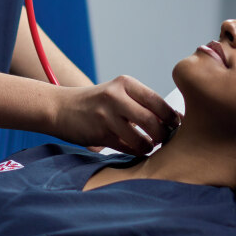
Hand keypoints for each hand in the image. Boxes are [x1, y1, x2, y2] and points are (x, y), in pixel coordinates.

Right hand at [51, 76, 180, 155]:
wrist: (59, 108)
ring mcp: (106, 115)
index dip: (171, 118)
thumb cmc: (96, 103)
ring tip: (147, 146)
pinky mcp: (99, 133)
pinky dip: (134, 152)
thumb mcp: (117, 94)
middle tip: (164, 140)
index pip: (158, 102)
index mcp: (125, 83)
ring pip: (141, 139)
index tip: (176, 127)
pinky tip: (132, 149)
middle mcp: (116, 96)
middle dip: (163, 135)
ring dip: (148, 147)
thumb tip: (174, 121)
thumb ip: (141, 103)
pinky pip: (126, 148)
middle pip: (152, 121)